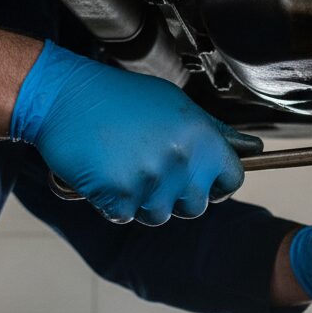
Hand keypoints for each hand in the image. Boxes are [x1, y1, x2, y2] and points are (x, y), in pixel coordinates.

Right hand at [10, 41, 261, 224]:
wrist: (60, 96)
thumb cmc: (116, 98)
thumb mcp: (173, 104)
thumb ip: (212, 131)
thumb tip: (251, 147)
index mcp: (199, 136)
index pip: (232, 179)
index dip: (218, 184)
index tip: (204, 181)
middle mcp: (180, 160)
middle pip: (196, 206)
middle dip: (177, 195)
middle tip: (152, 167)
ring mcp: (151, 181)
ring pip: (161, 215)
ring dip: (144, 200)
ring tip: (125, 165)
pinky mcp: (120, 196)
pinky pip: (126, 215)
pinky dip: (114, 201)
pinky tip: (106, 172)